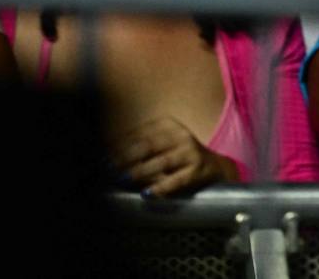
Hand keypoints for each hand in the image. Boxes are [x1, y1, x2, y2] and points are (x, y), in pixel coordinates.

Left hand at [113, 116, 237, 196]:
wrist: (215, 166)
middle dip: (125, 158)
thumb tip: (108, 159)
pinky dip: (161, 188)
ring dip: (139, 171)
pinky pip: (177, 180)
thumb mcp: (162, 144)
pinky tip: (147, 194)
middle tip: (108, 169)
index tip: (103, 157)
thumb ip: (140, 150)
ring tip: (123, 178)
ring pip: (162, 161)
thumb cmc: (179, 156)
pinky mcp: (198, 170)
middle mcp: (180, 135)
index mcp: (168, 125)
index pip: (139, 134)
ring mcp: (190, 152)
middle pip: (148, 145)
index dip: (119, 146)